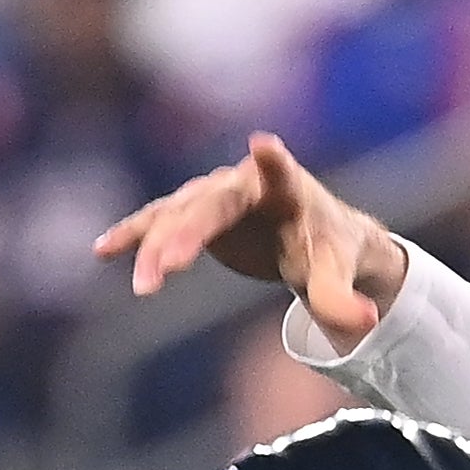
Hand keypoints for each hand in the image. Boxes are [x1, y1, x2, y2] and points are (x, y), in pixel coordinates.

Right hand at [94, 135, 405, 349]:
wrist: (316, 239)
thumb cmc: (330, 251)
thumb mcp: (337, 276)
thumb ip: (342, 300)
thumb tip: (366, 325)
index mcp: (289, 189)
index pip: (280, 173)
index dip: (272, 161)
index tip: (262, 144)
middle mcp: (245, 184)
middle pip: (210, 205)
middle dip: (186, 232)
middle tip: (165, 267)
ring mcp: (214, 196)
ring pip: (177, 215)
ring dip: (154, 246)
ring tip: (144, 286)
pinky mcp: (194, 214)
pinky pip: (157, 221)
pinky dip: (133, 234)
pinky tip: (102, 250)